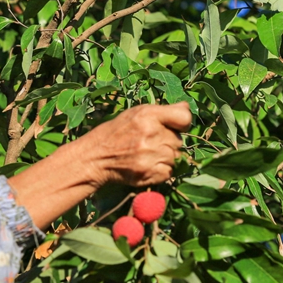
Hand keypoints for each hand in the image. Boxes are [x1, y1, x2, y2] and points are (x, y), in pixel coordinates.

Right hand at [8, 103, 190, 228]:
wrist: (95, 158)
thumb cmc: (115, 133)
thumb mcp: (136, 113)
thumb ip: (163, 111)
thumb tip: (187, 109)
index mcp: (148, 115)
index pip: (184, 118)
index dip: (182, 124)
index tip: (176, 127)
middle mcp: (151, 134)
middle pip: (179, 141)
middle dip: (169, 142)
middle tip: (150, 143)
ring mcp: (150, 155)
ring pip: (175, 157)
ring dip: (165, 157)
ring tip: (146, 154)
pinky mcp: (149, 173)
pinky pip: (169, 172)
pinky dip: (161, 170)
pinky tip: (146, 165)